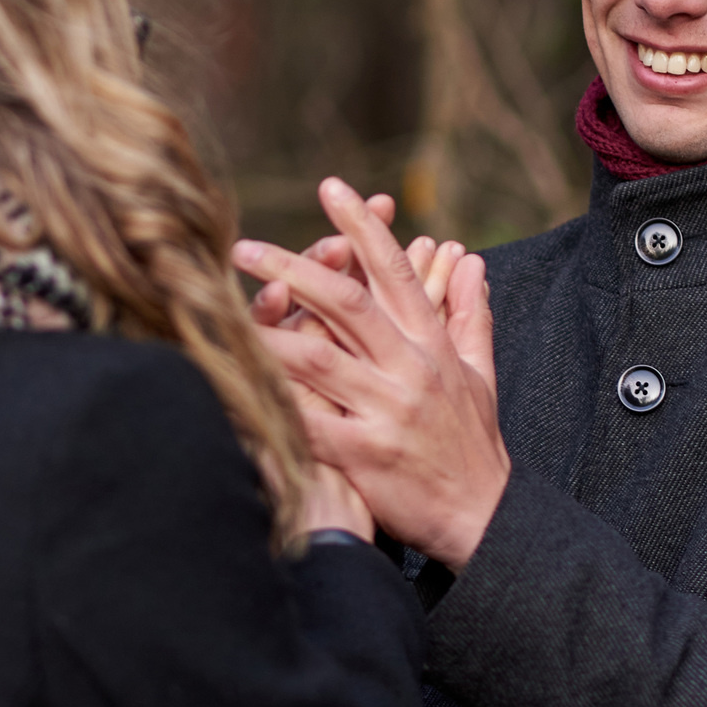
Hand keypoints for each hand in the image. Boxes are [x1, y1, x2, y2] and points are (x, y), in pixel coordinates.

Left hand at [236, 179, 505, 568]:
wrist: (484, 517)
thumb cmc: (473, 446)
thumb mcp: (480, 375)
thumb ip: (470, 314)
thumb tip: (472, 260)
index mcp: (429, 345)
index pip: (394, 271)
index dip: (362, 227)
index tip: (331, 189)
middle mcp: (408, 370)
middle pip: (346, 304)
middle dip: (294, 267)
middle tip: (243, 246)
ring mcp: (386, 411)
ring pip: (319, 357)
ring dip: (268, 331)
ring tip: (223, 311)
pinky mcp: (364, 454)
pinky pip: (308, 421)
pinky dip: (272, 401)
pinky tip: (236, 384)